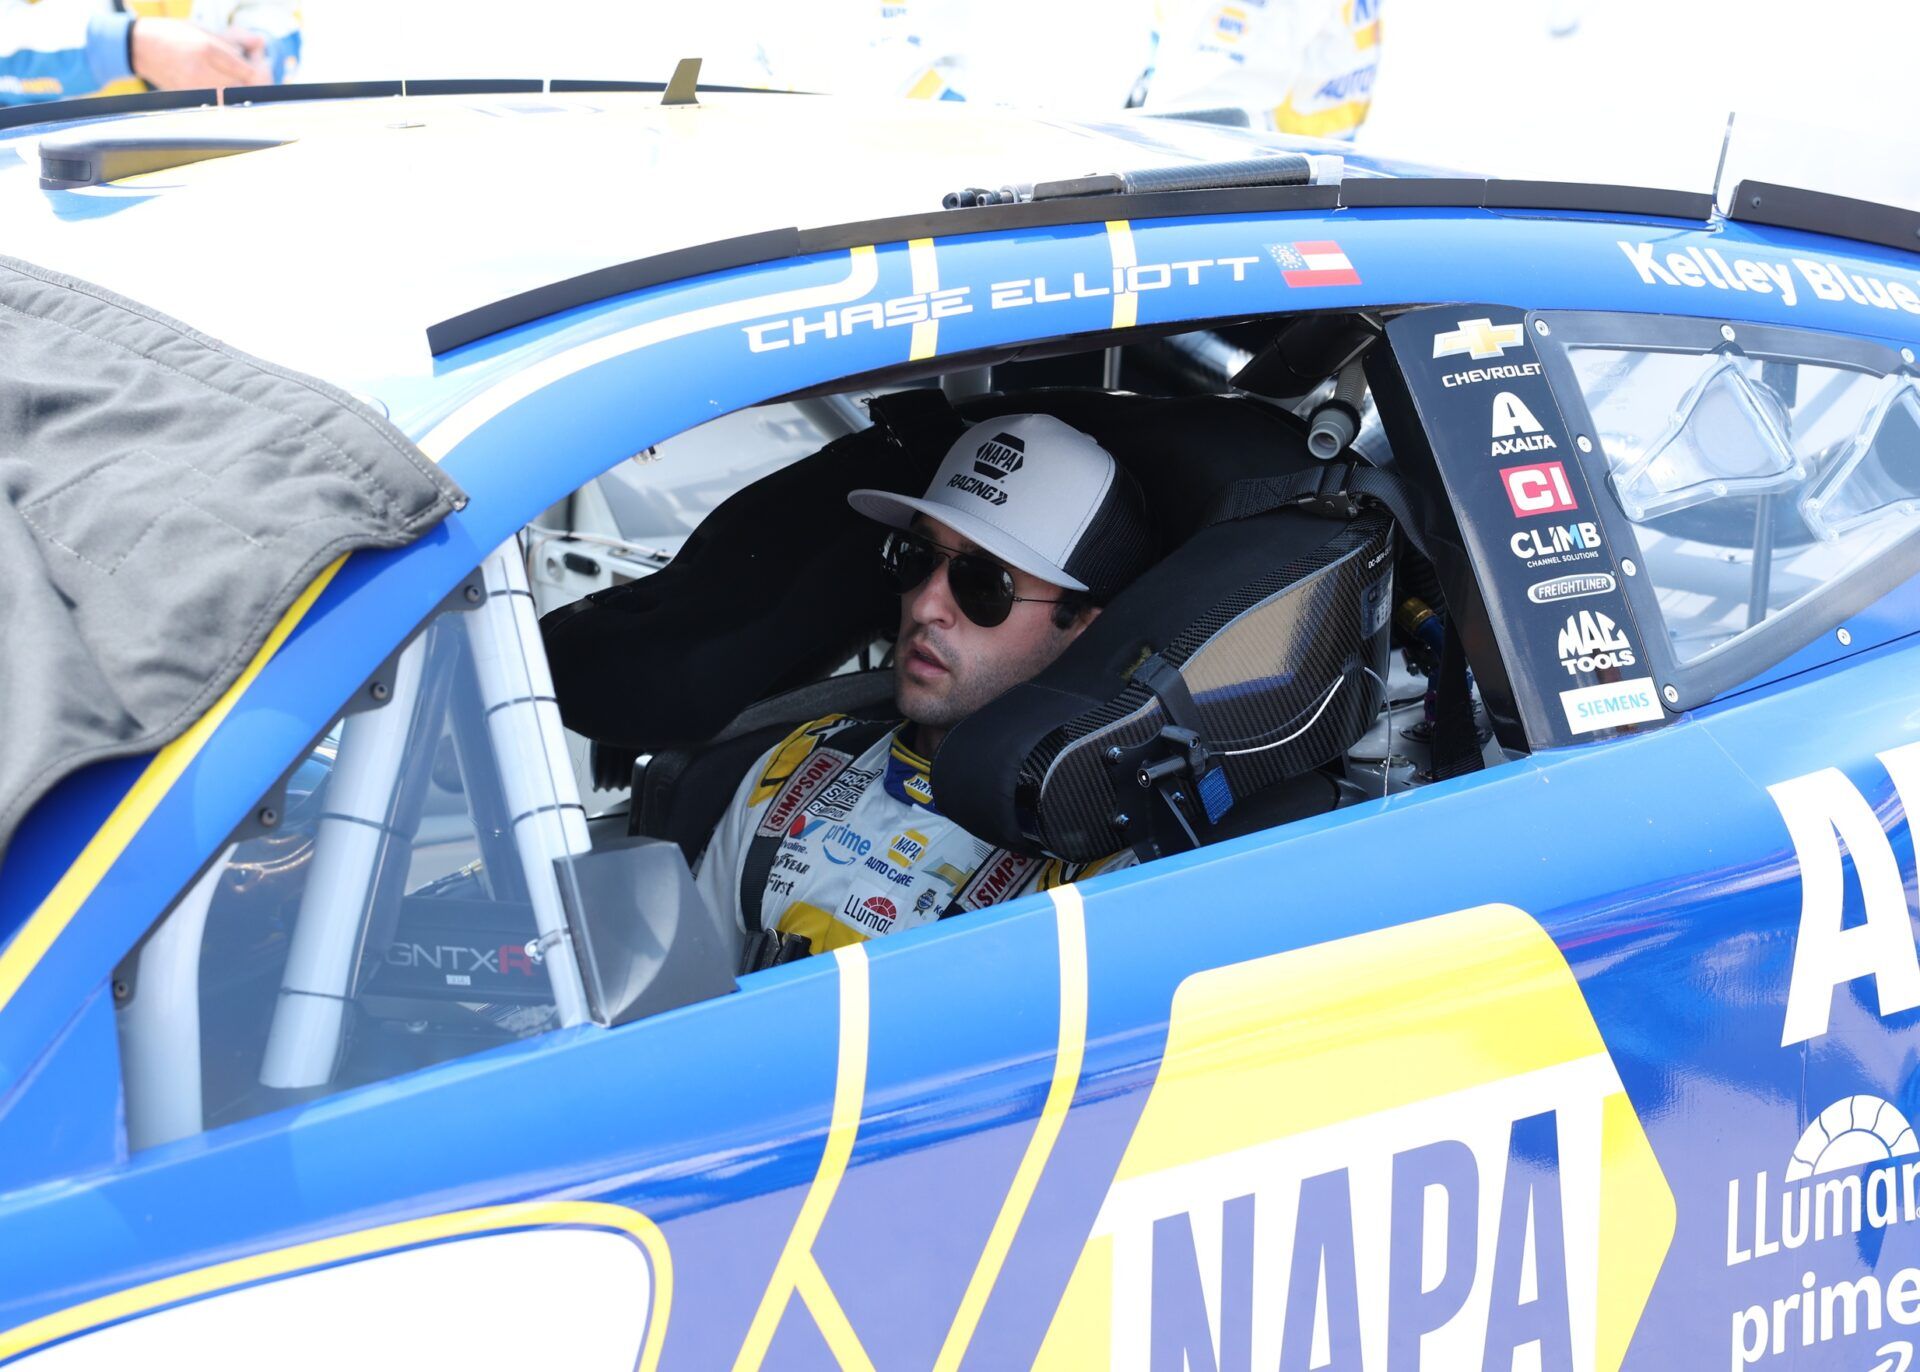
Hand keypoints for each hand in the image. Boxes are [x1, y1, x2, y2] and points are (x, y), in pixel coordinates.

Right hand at [129, 18, 268, 90]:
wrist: (138, 47)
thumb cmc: (172, 34)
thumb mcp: (203, 29)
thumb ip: (234, 38)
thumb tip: (261, 41)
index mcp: (206, 49)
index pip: (248, 71)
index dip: (261, 70)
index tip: (261, 64)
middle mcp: (201, 71)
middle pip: (244, 88)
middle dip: (257, 83)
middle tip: (258, 73)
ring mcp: (195, 88)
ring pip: (234, 100)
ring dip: (245, 93)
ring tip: (244, 81)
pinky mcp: (190, 99)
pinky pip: (219, 103)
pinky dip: (230, 98)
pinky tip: (229, 88)